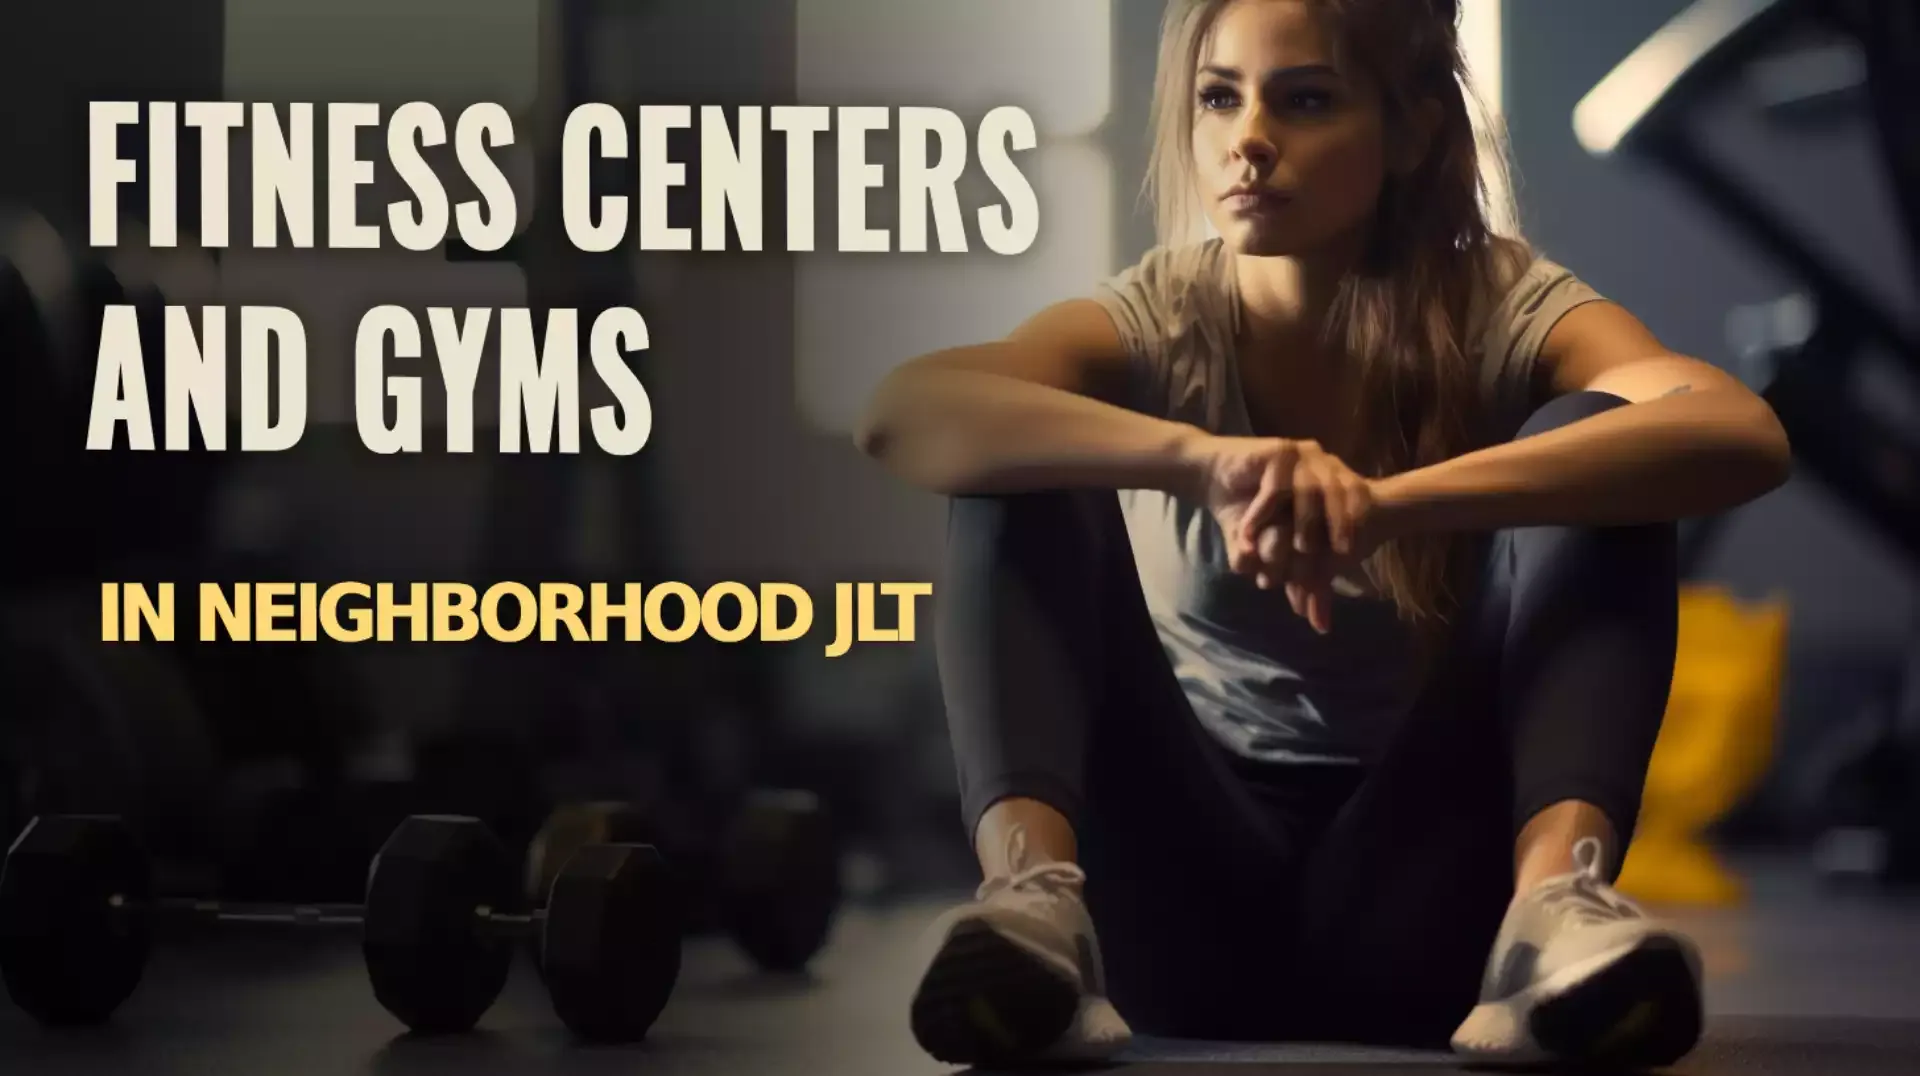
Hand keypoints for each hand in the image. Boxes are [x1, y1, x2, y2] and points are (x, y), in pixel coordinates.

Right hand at [1188, 435, 1383, 632]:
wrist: (1213, 478)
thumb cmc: (1248, 515)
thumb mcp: (1279, 552)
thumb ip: (1302, 581)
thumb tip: (1322, 627)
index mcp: (1333, 486)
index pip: (1357, 503)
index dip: (1353, 529)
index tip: (1347, 557)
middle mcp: (1323, 466)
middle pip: (1341, 497)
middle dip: (1337, 528)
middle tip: (1330, 556)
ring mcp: (1303, 456)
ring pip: (1312, 493)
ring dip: (1304, 523)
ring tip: (1297, 548)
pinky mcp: (1279, 452)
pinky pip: (1277, 487)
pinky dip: (1264, 512)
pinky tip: (1250, 533)